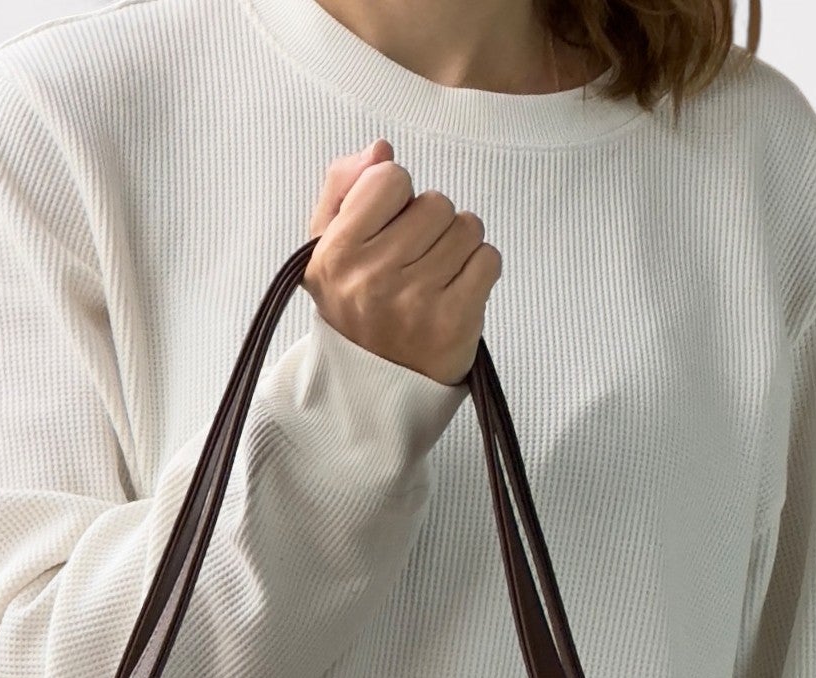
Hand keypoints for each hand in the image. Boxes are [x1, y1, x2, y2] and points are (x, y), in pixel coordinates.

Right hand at [304, 141, 501, 386]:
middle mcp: (373, 278)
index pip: (391, 177)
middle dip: (430, 224)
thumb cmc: (354, 309)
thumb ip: (342, 188)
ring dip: (457, 246)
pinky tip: (456, 291)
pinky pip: (488, 259)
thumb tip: (381, 150)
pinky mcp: (454, 321)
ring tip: (434, 276)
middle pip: (435, 202)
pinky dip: (478, 271)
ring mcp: (416, 301)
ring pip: (467, 227)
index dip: (396, 198)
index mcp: (337, 254)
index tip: (388, 230)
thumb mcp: (327, 249)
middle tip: (414, 261)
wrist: (372, 388)